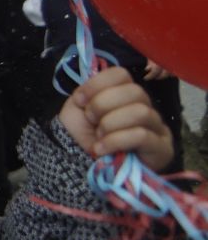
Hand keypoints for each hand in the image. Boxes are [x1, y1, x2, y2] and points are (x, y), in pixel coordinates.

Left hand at [59, 66, 175, 170]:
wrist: (83, 166)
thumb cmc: (84, 136)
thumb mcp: (78, 110)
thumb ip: (87, 93)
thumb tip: (91, 86)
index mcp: (125, 93)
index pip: (121, 74)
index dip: (97, 84)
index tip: (79, 100)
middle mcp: (145, 106)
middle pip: (134, 91)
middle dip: (102, 105)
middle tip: (90, 121)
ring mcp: (157, 127)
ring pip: (140, 112)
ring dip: (110, 124)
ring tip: (98, 136)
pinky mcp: (161, 148)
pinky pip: (142, 135)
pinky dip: (116, 140)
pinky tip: (101, 148)